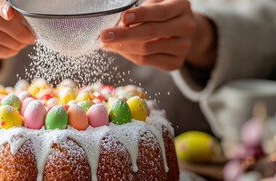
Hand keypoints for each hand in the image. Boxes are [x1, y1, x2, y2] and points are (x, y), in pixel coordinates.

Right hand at [0, 0, 35, 72]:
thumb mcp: (6, 8)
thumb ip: (14, 9)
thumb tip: (32, 19)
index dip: (0, 6)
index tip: (11, 14)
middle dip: (16, 30)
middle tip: (30, 37)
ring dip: (12, 42)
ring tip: (23, 43)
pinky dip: (5, 50)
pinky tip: (14, 49)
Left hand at [101, 0, 215, 70]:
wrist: (183, 32)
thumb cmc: (162, 14)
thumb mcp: (155, 5)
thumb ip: (140, 11)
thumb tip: (116, 23)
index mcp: (181, 6)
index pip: (159, 12)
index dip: (140, 15)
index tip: (123, 18)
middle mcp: (187, 26)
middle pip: (151, 32)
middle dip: (124, 34)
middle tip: (105, 36)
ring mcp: (184, 47)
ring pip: (146, 50)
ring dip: (123, 47)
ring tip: (108, 43)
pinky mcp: (177, 63)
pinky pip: (147, 61)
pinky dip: (129, 55)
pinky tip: (120, 50)